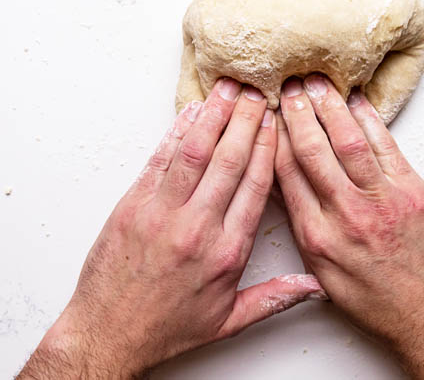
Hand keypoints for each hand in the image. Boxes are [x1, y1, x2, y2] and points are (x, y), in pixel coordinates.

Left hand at [19, 78, 325, 378]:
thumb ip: (275, 298)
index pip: (255, 186)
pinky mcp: (132, 206)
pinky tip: (189, 113)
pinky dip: (175, 132)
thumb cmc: (167, 327)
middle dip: (245, 121)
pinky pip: (159, 160)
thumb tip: (314, 287)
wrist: (108, 334)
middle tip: (256, 93)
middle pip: (229, 161)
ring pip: (194, 152)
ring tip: (227, 89)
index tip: (275, 124)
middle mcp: (197, 228)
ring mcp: (162, 214)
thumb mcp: (229, 321)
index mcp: (227, 252)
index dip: (267, 148)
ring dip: (213, 116)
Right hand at [275, 74, 423, 378]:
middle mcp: (347, 214)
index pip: (286, 174)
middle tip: (287, 86)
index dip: (274, 139)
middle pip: (314, 150)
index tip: (266, 116)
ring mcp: (383, 199)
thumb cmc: (376, 299)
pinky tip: (356, 100)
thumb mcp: (323, 273)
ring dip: (330, 106)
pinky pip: (387, 145)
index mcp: (318, 237)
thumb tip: (283, 186)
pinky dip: (370, 118)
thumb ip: (303, 226)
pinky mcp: (413, 190)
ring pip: (350, 140)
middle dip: (297, 113)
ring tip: (315, 81)